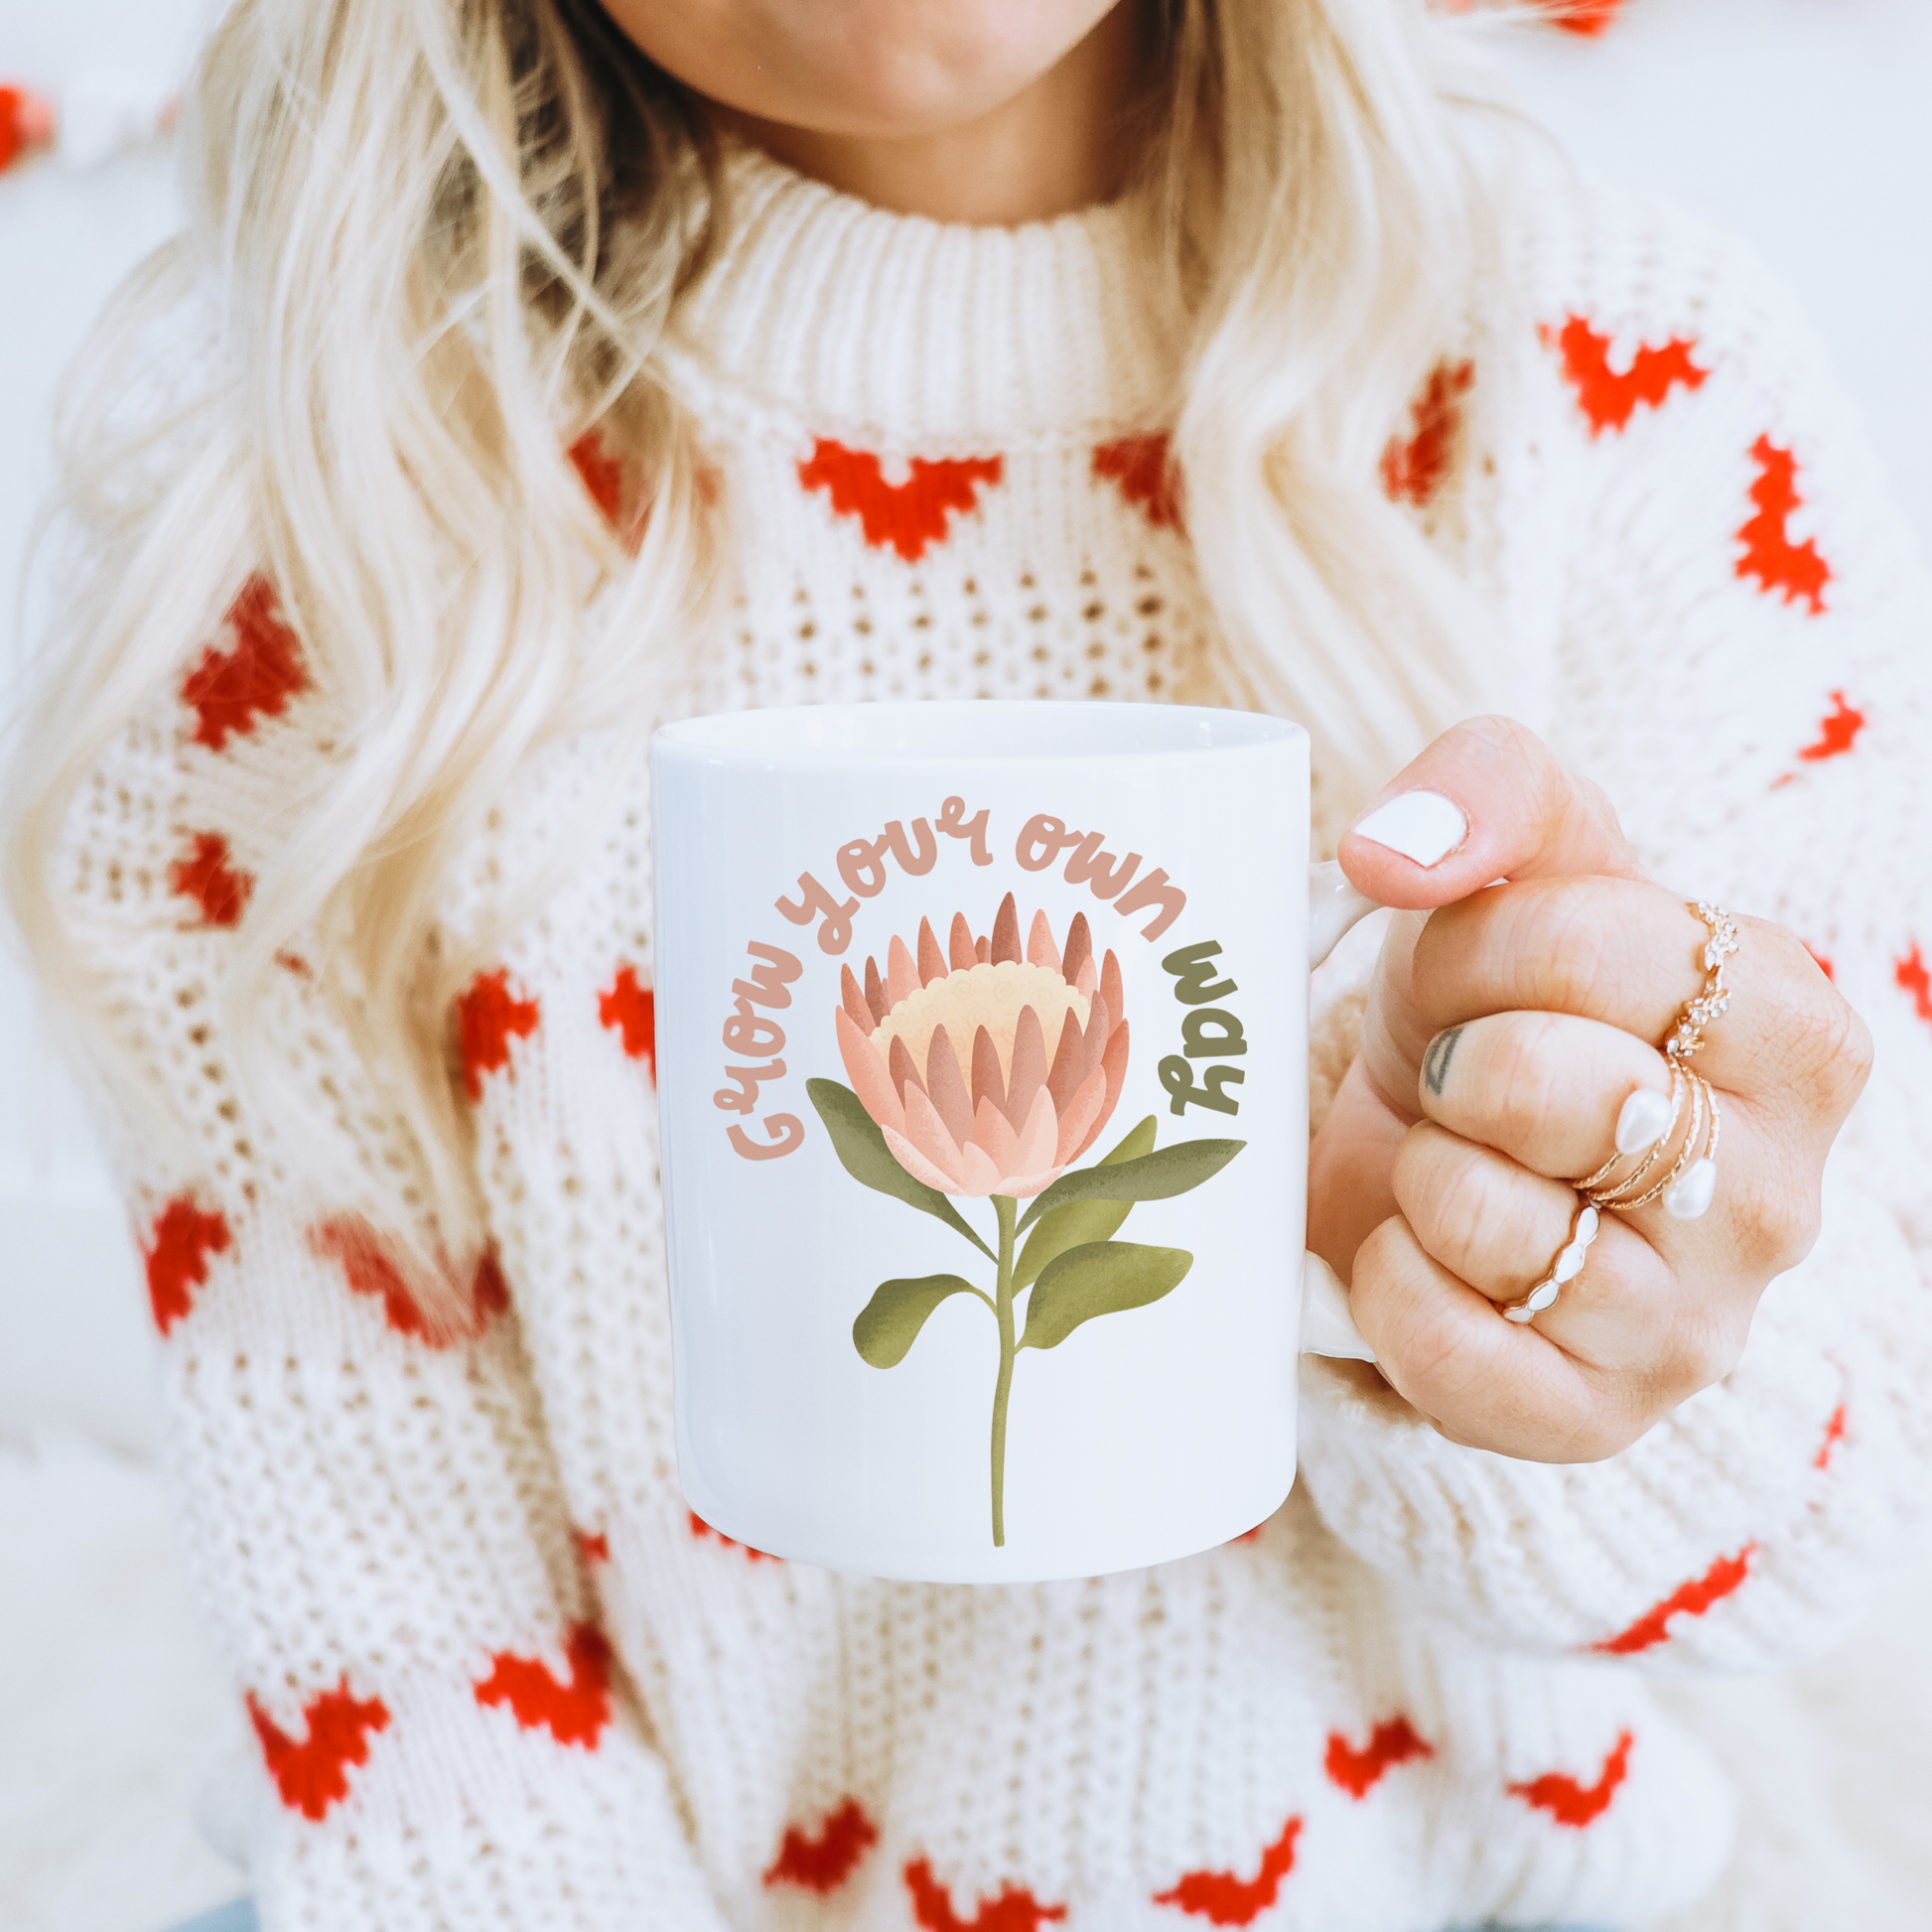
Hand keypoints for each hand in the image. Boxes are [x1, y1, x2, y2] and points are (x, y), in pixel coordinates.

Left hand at [1308, 717, 1871, 1462]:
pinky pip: (1442, 1343)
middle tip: (1464, 1076)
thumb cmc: (1505, 1002)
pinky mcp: (1593, 1417)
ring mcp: (1696, 1322)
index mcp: (1796, 1030)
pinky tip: (1425, 1249)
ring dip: (1422, 1172)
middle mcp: (1781, 1191)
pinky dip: (1390, 1279)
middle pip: (1544, 1085)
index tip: (1473, 972)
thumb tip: (1397, 850)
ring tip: (1460, 1164)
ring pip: (1487, 1218)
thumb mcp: (1522, 866)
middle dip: (1452, 1061)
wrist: (1454, 1154)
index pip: (1589, 945)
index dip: (1474, 945)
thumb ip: (1491, 790)